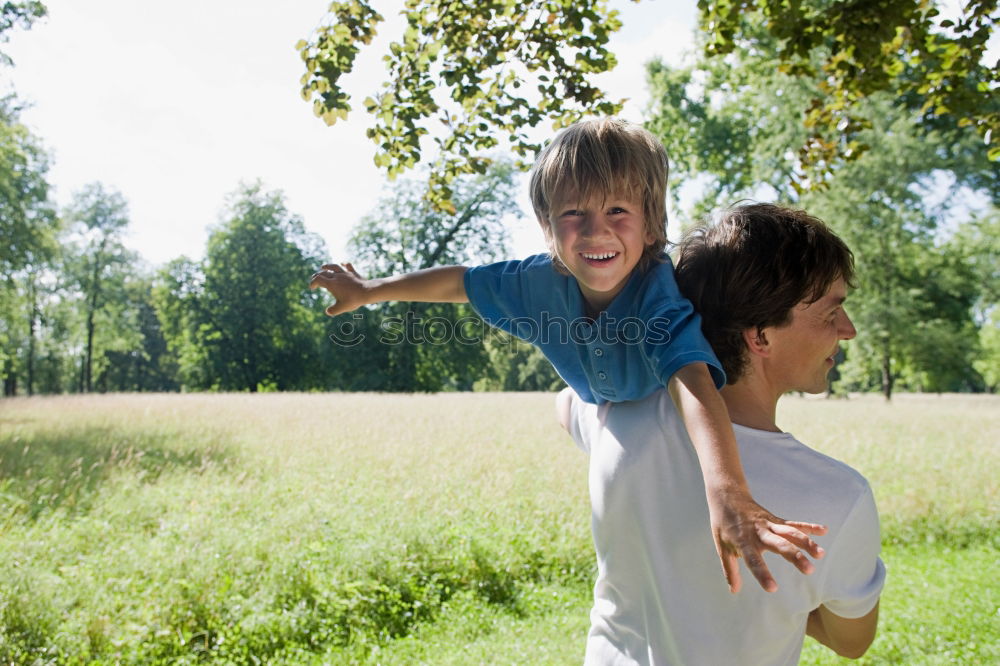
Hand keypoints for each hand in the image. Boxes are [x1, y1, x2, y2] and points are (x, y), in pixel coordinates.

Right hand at [309, 262, 368, 315]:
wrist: (367, 291)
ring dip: (327, 266)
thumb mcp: (342, 307)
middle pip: (324, 273)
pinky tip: (343, 264)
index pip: (318, 280)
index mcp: (332, 284)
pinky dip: (344, 264)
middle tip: (314, 279)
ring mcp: (345, 273)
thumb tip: (328, 312)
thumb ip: (333, 310)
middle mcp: (337, 276)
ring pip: (334, 266)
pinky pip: (348, 266)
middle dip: (317, 275)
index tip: (312, 288)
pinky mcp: (353, 273)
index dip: (313, 283)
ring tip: (323, 267)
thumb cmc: (354, 299)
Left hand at [708, 487, 826, 593]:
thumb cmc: (723, 525)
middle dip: (794, 556)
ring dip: (806, 542)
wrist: (727, 496)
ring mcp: (769, 524)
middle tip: (809, 570)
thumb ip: (730, 569)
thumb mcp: (722, 547)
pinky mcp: (775, 519)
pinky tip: (824, 530)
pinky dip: (808, 527)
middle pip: (778, 544)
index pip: (753, 561)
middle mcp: (758, 533)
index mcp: (743, 541)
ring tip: (820, 554)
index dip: (762, 574)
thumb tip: (734, 590)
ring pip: (790, 533)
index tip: (773, 589)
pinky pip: (793, 523)